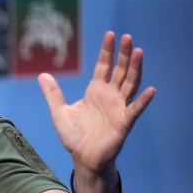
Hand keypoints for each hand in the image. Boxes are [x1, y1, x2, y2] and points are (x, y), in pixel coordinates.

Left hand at [38, 31, 155, 174]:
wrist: (83, 158)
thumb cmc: (74, 136)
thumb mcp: (59, 112)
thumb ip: (53, 94)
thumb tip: (42, 75)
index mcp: (95, 91)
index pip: (104, 66)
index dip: (107, 51)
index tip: (110, 34)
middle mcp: (110, 96)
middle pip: (120, 70)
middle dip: (123, 54)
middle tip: (127, 37)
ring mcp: (118, 108)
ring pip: (130, 84)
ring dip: (135, 69)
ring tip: (138, 52)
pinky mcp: (124, 123)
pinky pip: (135, 110)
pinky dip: (143, 101)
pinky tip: (151, 90)